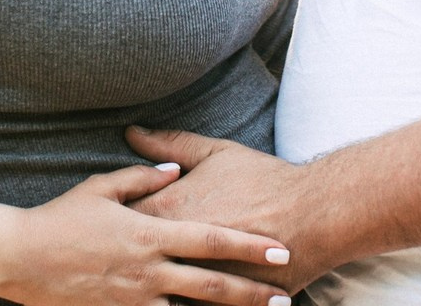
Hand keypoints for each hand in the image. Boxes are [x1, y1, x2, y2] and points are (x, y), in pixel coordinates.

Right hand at [1, 161, 292, 305]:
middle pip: (212, 286)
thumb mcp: (101, 187)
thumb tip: (175, 170)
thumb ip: (142, 177)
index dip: (247, 245)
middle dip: (252, 293)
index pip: (210, 240)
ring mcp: (136, 300)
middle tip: (286, 298)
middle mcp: (148, 270)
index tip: (280, 249)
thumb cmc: (61, 218)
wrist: (22, 259)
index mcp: (148, 232)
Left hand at [125, 126, 326, 293]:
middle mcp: (180, 247)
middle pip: (135, 256)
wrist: (314, 215)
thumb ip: (168, 144)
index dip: (115, 218)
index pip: (124, 215)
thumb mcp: (213, 152)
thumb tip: (131, 131)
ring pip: (159, 291)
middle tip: (115, 254)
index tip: (107, 219)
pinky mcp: (224, 303)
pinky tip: (173, 300)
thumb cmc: (262, 180)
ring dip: (147, 285)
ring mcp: (201, 279)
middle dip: (124, 255)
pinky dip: (180, 304)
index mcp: (172, 208)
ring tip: (135, 282)